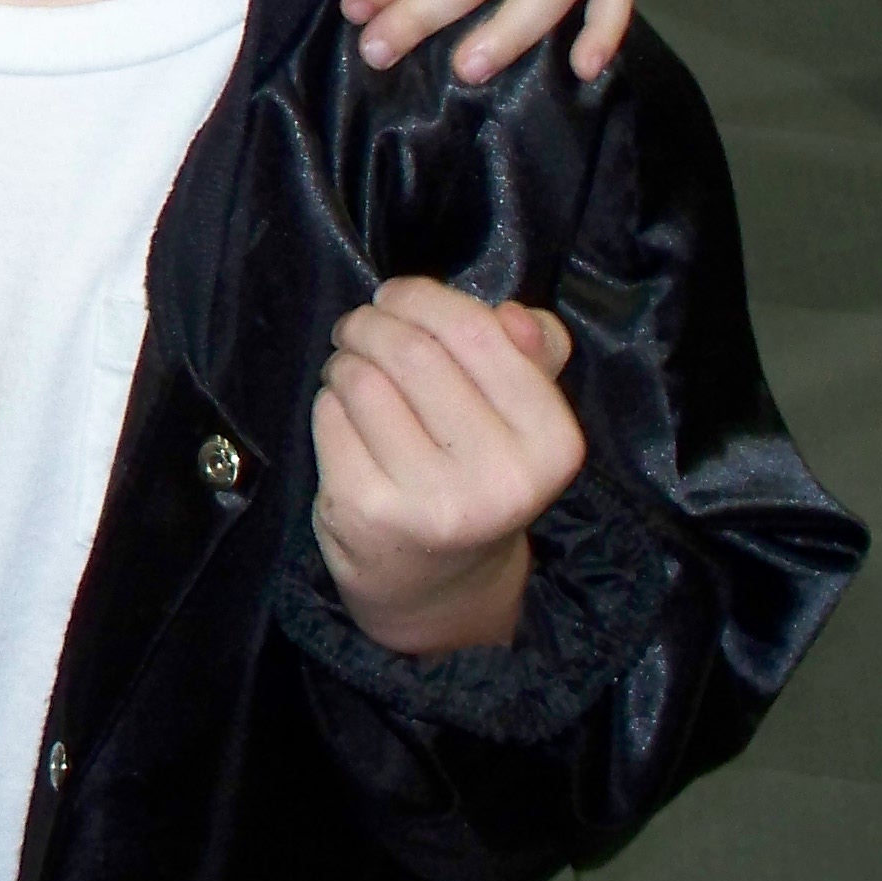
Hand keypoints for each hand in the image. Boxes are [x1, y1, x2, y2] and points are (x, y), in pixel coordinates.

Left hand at [311, 277, 582, 658]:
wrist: (437, 583)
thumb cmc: (478, 476)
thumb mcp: (526, 421)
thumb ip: (532, 357)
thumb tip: (508, 314)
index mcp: (552, 445)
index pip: (477, 332)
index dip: (423, 297)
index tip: (397, 296)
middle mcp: (498, 478)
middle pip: (410, 350)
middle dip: (372, 321)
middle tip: (360, 325)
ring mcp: (428, 500)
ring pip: (361, 379)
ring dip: (346, 360)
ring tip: (352, 370)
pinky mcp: (365, 511)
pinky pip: (330, 416)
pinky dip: (329, 402)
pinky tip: (344, 417)